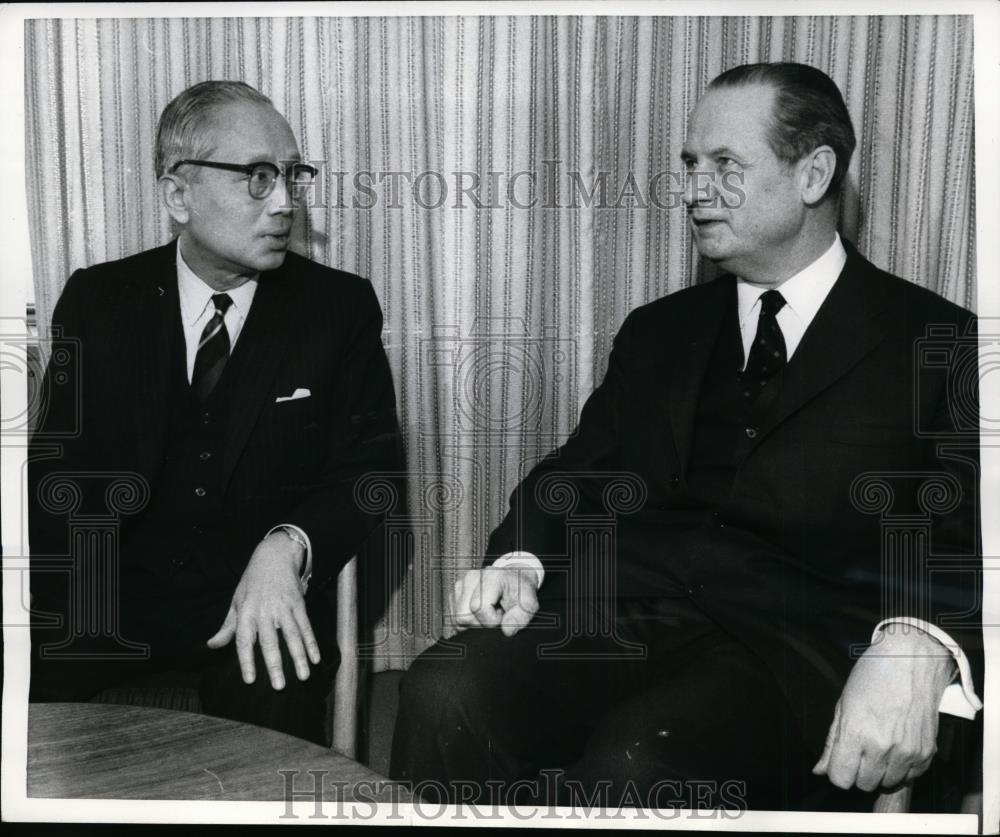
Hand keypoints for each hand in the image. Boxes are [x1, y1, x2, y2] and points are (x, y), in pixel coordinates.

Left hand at [206, 532, 319, 688]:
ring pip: (292, 636)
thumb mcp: (236, 600)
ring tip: (303, 676)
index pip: (245, 640)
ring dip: (299, 657)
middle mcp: (265, 611)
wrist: (275, 555)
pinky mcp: (299, 604)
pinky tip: (316, 658)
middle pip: (271, 641)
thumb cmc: (252, 581)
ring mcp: (284, 607)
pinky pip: (306, 626)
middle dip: (275, 665)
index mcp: (247, 612)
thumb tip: (212, 645)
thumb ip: (227, 626)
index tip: (250, 680)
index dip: (247, 661)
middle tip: (280, 686)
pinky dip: (311, 643)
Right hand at [452, 566, 539, 636]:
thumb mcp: (529, 604)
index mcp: (491, 577)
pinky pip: (453, 616)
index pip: (478, 608)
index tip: (503, 615)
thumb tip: (506, 631)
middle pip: (463, 615)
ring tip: (488, 613)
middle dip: (480, 623)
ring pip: (456, 618)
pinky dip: (467, 620)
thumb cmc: (520, 592)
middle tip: (495, 615)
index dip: (492, 620)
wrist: (514, 579)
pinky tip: (480, 613)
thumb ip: (521, 617)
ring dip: (473, 622)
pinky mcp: (455, 592)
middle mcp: (472, 577)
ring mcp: (461, 583)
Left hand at [812, 624, 954, 791]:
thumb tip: (820, 769)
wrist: (911, 661)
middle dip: (858, 771)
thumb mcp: (843, 705)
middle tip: (861, 750)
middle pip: (864, 784)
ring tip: (879, 746)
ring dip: (881, 771)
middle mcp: (882, 746)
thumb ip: (832, 742)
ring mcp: (907, 751)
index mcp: (856, 732)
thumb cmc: (873, 676)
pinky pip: (910, 777)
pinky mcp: (926, 752)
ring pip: (887, 783)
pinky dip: (902, 768)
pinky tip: (897, 747)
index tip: (841, 762)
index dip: (838, 772)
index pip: (841, 779)